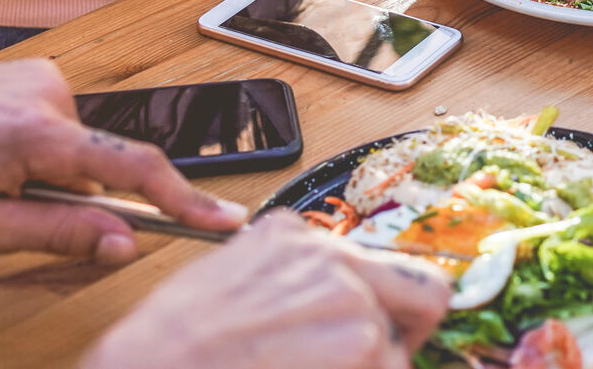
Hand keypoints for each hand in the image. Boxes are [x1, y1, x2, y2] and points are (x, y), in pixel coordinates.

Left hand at [0, 55, 244, 261]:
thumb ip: (57, 234)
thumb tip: (123, 243)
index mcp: (39, 136)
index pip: (135, 168)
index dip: (185, 199)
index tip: (224, 220)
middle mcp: (55, 96)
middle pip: (106, 164)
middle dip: (79, 198)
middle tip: (18, 210)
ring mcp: (49, 80)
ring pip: (81, 150)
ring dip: (54, 174)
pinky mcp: (40, 75)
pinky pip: (64, 128)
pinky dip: (44, 150)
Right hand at [80, 212, 450, 368]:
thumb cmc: (168, 346)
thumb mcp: (224, 282)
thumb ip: (283, 282)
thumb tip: (318, 304)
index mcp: (292, 237)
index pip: (374, 264)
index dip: (384, 306)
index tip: (382, 328)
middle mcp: (330, 257)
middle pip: (425, 291)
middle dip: (411, 331)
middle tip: (377, 359)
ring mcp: (349, 298)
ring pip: (397, 350)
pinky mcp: (359, 342)